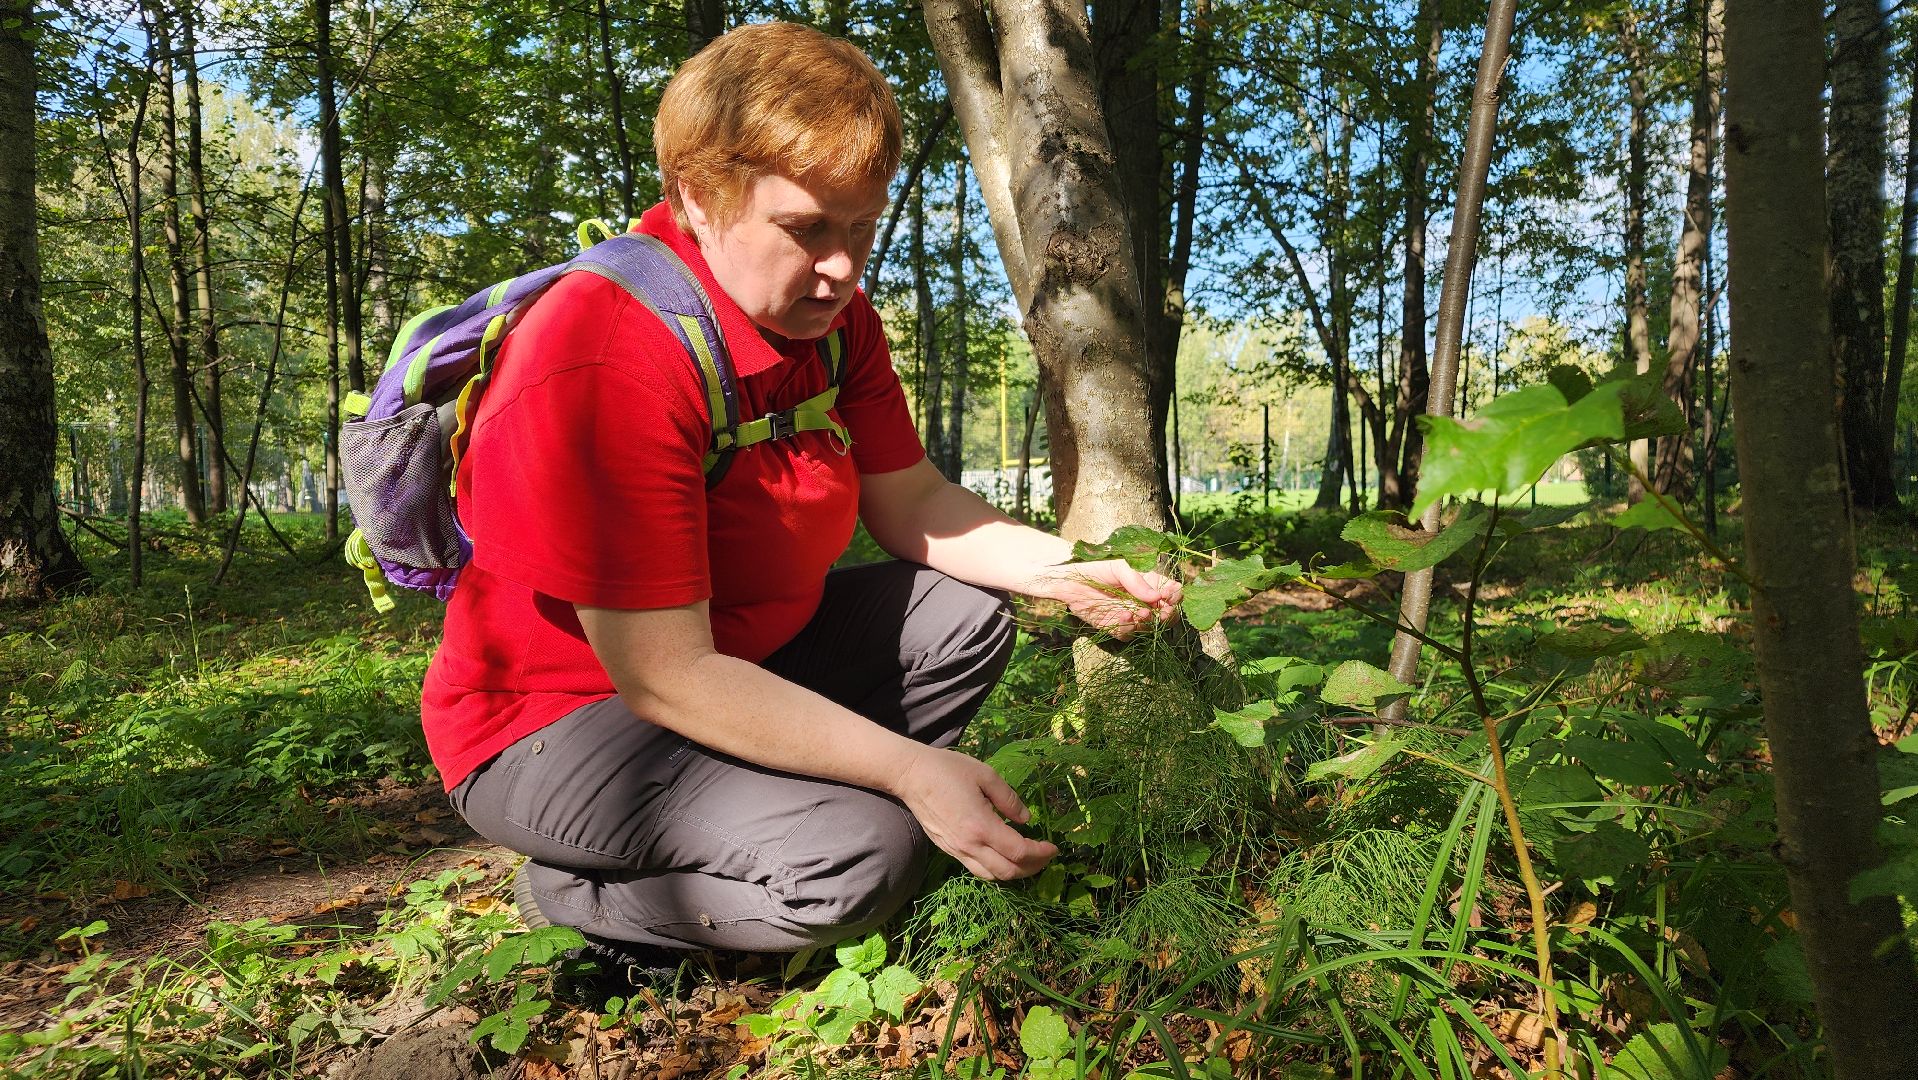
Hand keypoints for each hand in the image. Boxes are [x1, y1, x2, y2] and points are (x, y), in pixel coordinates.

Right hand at [891, 745, 1056, 880]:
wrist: (910, 775)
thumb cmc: (948, 770)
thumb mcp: (986, 775)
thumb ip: (1009, 799)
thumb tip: (1026, 819)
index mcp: (981, 826)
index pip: (1018, 852)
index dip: (1040, 853)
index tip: (1053, 848)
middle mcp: (969, 845)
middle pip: (1007, 872)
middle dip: (1032, 868)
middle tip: (1045, 856)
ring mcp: (956, 850)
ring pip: (991, 876)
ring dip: (1014, 873)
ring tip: (1028, 860)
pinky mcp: (948, 849)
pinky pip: (976, 869)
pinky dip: (995, 869)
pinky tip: (1003, 855)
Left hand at [1047, 559, 1181, 638]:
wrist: (1070, 581)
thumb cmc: (1096, 569)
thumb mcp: (1118, 567)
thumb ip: (1137, 581)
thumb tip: (1157, 597)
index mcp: (1150, 584)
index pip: (1173, 593)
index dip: (1175, 596)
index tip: (1168, 596)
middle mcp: (1145, 603)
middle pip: (1168, 615)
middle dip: (1168, 615)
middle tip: (1161, 612)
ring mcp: (1133, 617)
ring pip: (1150, 628)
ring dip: (1148, 622)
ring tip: (1140, 613)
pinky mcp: (1117, 628)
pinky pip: (1129, 634)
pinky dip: (1129, 627)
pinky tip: (1123, 615)